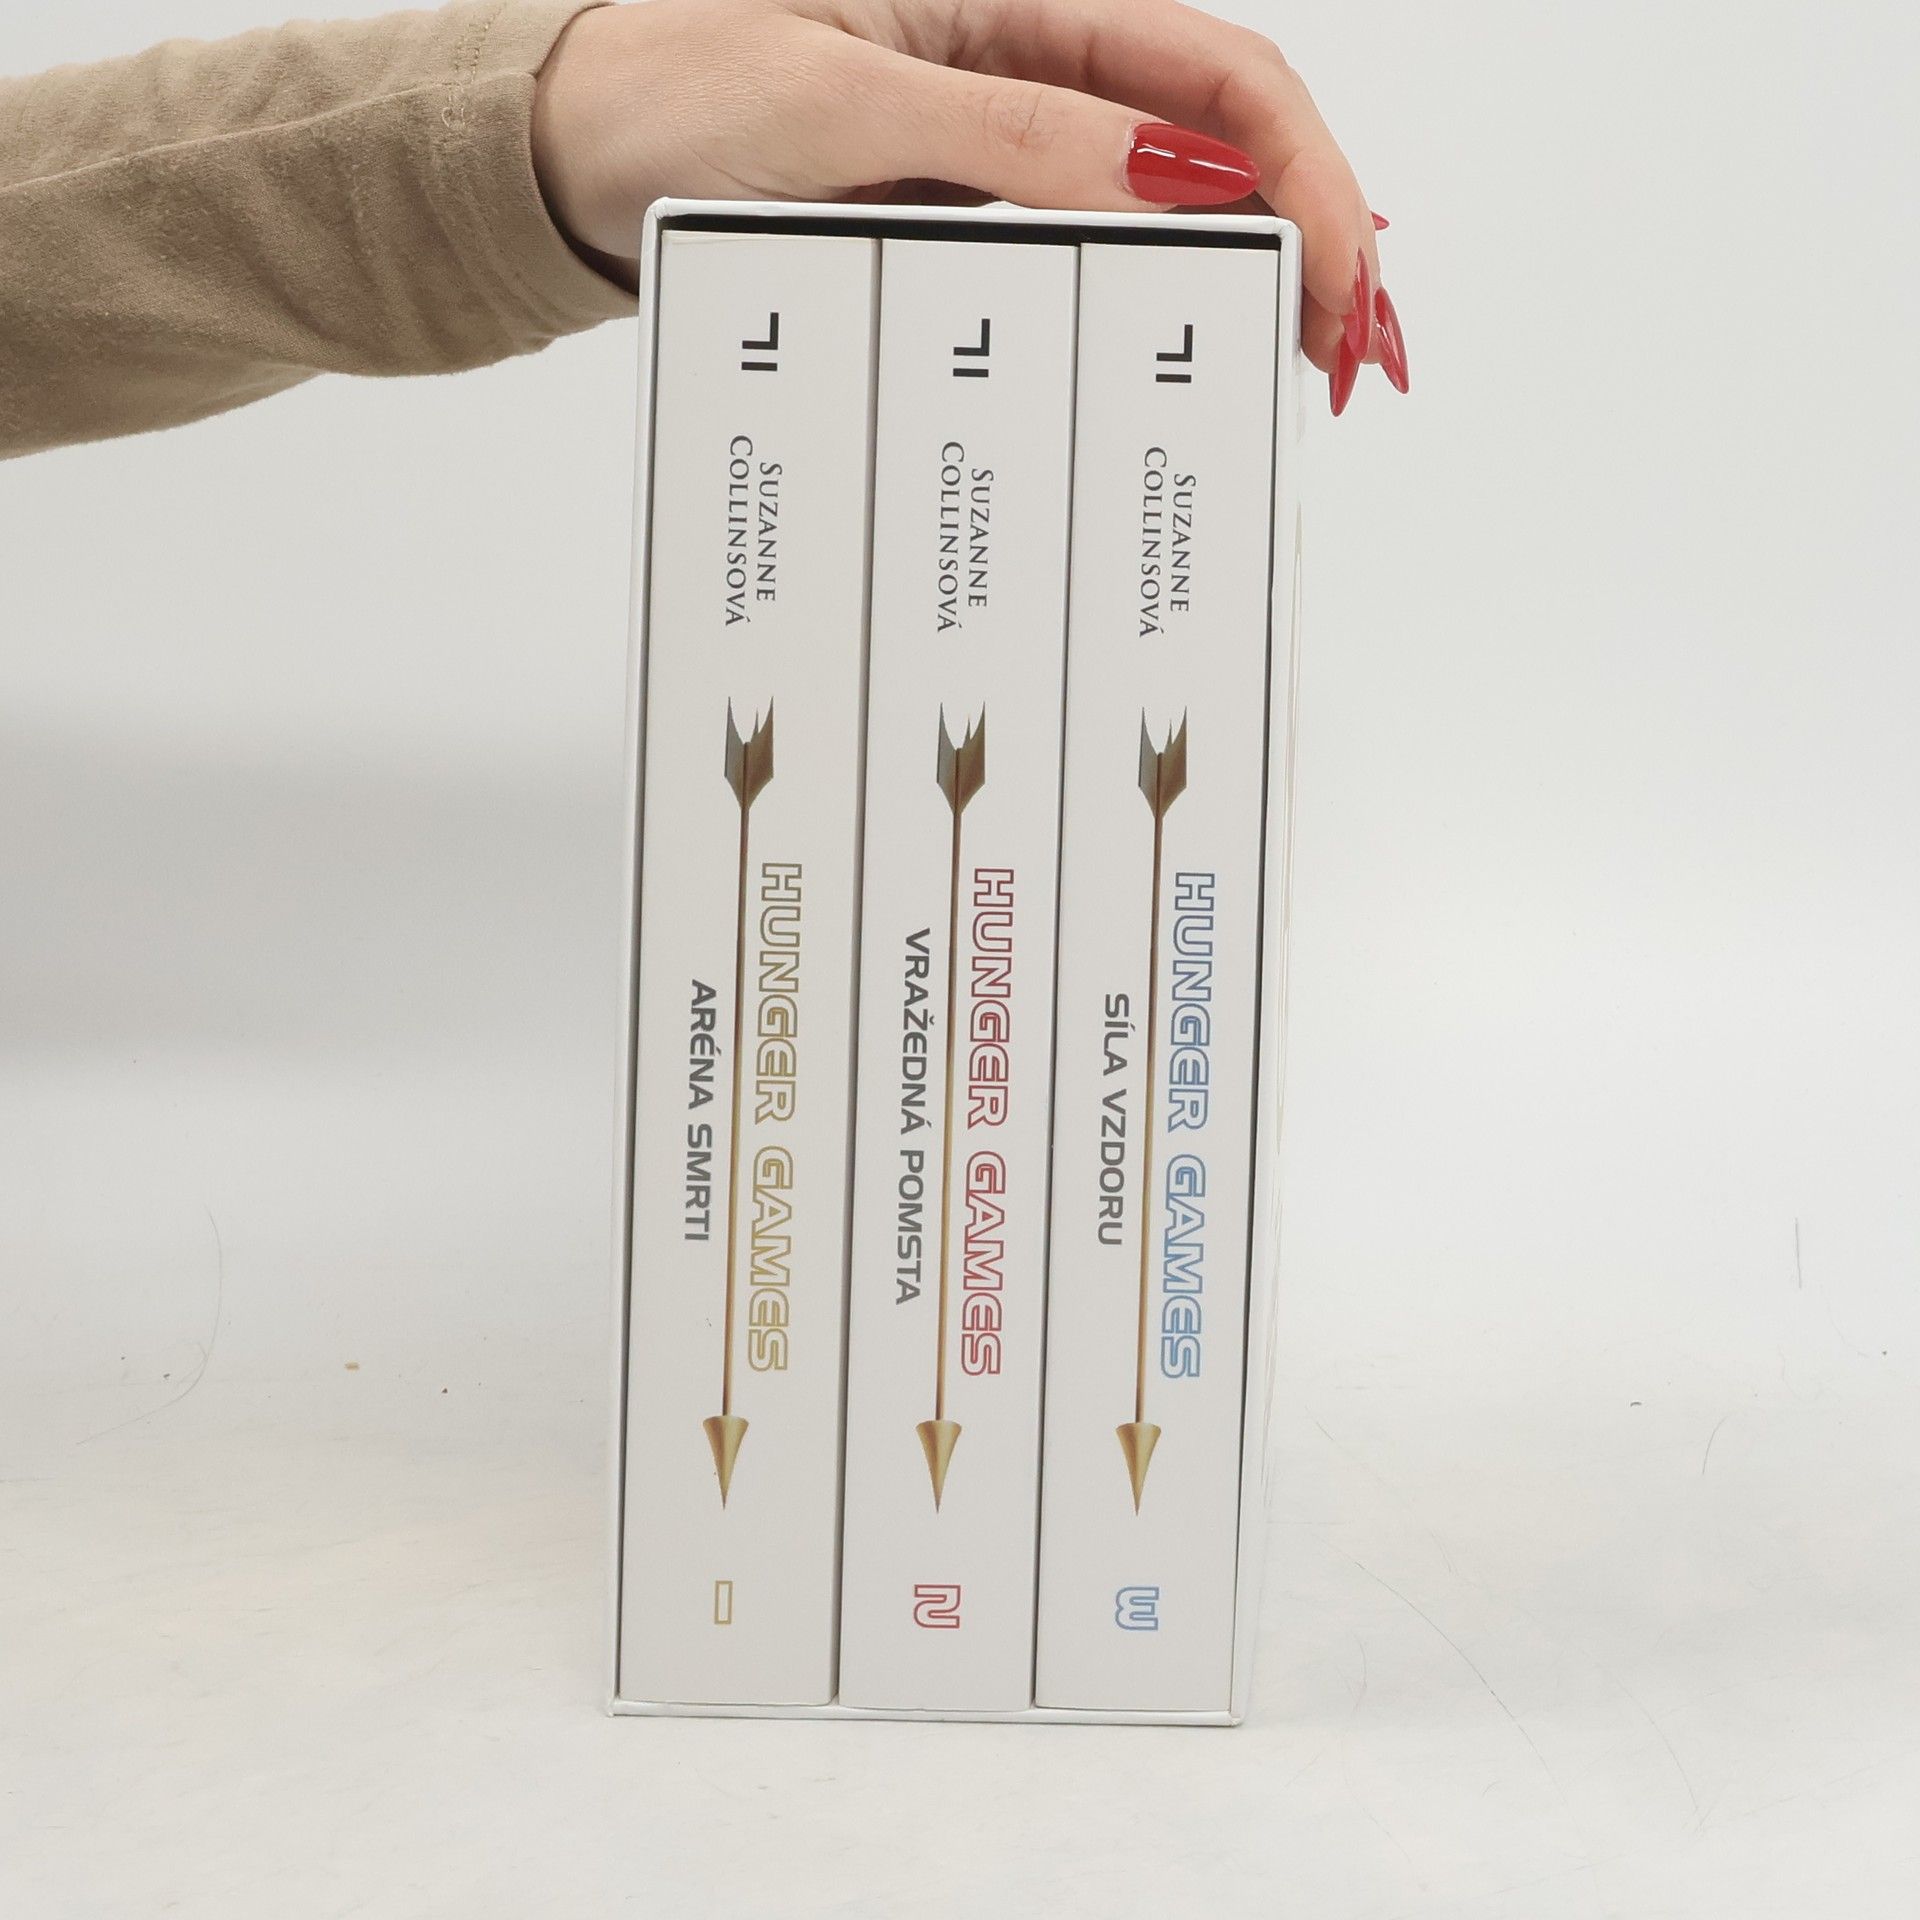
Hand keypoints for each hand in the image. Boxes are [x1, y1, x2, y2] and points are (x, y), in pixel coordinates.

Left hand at [531, 0, 1405, 410]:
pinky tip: (1184, 343)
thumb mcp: (839, 108)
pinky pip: (1084, 240)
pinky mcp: (963, 197)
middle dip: (1305, 232)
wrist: (561, 152)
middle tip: (1350, 355)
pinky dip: (1150, 293)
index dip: (1303, 173)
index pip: (1216, 69)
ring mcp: (999, 130)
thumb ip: (1011, 134)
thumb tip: (1173, 178)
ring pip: (1163, 193)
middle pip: (1217, 130)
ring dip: (1241, 271)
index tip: (1338, 283)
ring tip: (1298, 366)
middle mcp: (1024, 51)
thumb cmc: (666, 91)